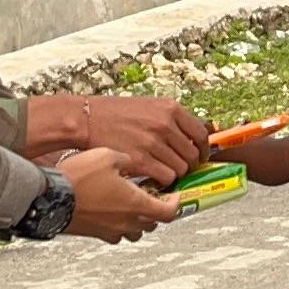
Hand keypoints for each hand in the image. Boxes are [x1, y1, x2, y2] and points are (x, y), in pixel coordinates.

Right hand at [28, 94, 207, 184]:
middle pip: (192, 155)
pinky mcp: (141, 160)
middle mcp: (165, 124)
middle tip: (179, 169)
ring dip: (174, 175)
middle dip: (188, 166)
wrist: (86, 119)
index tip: (199, 157)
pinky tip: (152, 178)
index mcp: (170, 108)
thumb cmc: (114, 114)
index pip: (201, 134)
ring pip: (180, 169)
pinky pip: (165, 178)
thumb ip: (170, 120)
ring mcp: (153, 143)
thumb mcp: (147, 106)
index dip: (203, 150)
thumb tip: (192, 137)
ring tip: (162, 174)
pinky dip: (161, 182)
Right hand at [56, 148, 180, 242]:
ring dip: (140, 220)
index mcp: (136, 204)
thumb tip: (133, 161)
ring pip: (136, 231)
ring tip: (133, 204)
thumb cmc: (79, 178)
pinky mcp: (96, 234)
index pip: (168, 212)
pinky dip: (120, 225)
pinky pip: (116, 234)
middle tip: (155, 196)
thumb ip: (128, 159)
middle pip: (153, 223)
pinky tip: (112, 211)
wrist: (51, 197)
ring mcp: (111, 230)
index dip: (176, 204)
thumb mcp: (108, 156)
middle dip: (158, 210)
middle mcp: (127, 222)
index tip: (175, 195)